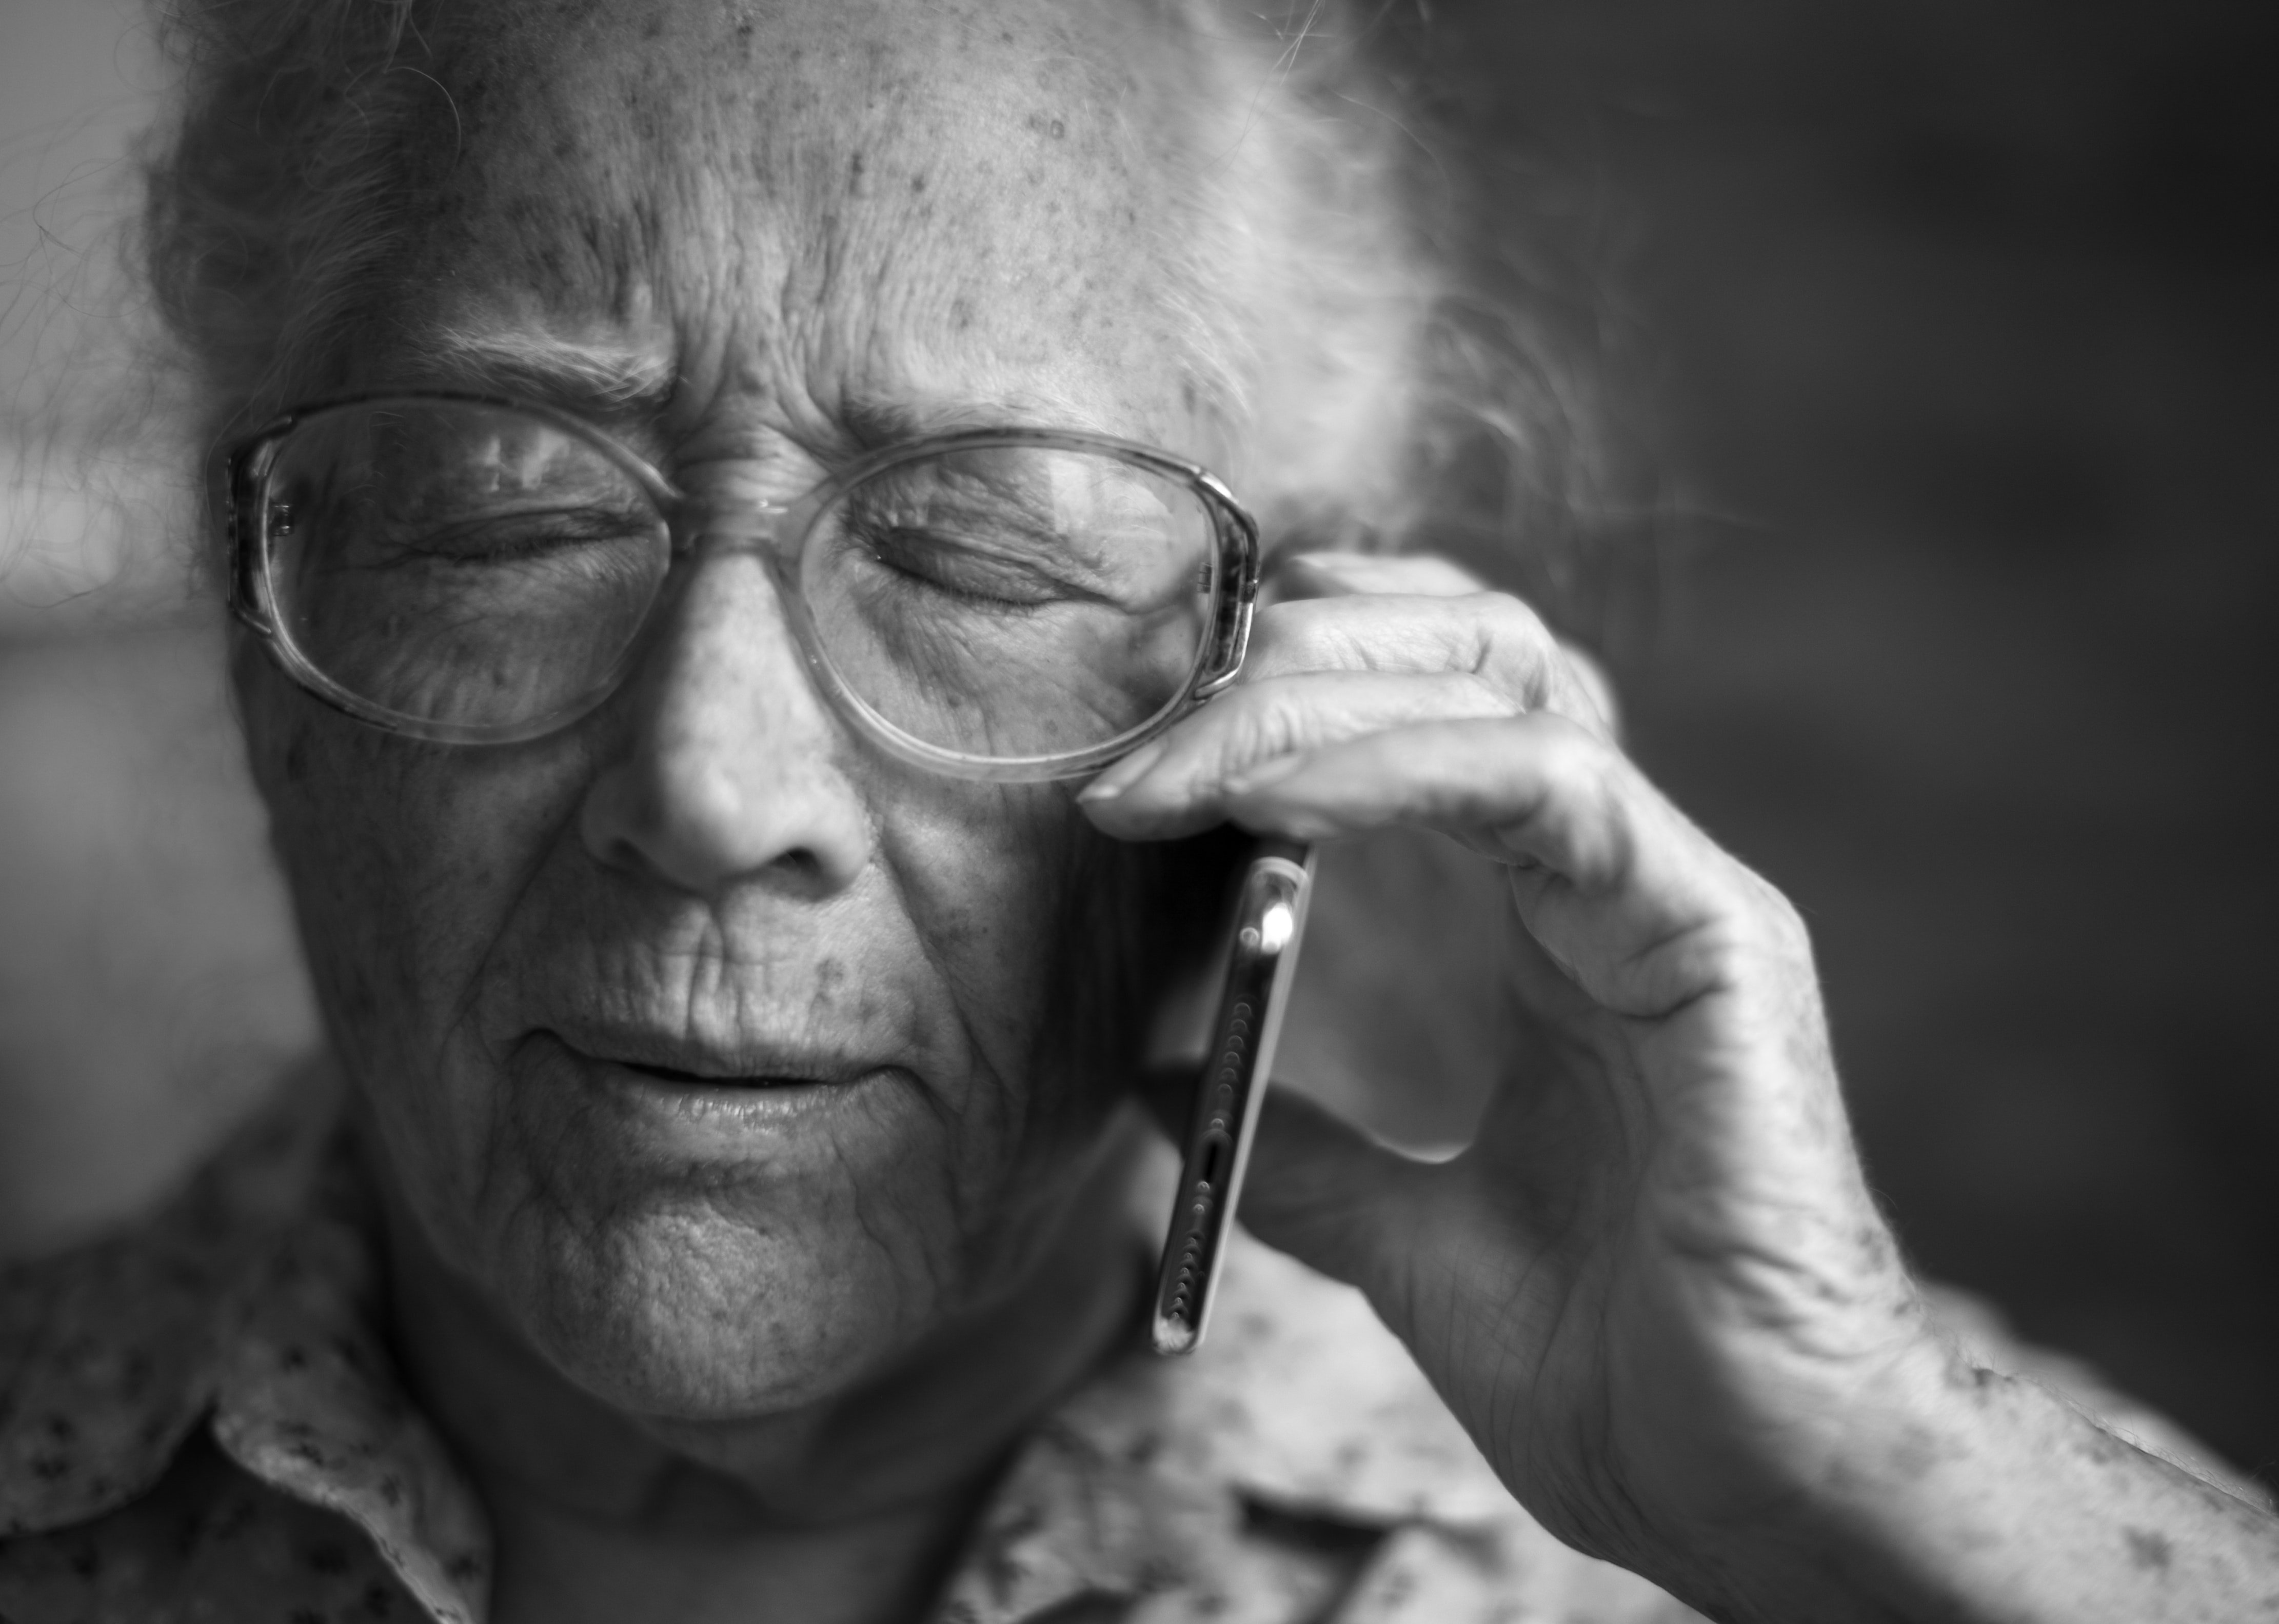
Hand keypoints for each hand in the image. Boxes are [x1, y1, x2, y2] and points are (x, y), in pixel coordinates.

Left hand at [1079, 553, 1936, 1609]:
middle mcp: (1605, 882)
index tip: (1138, 759)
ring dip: (1314, 697)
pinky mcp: (1710, 933)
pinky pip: (1551, 783)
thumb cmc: (1617, 1375)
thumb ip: (1305, 1155)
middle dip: (1288, 656)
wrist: (1755, 1487)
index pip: (1426, 717)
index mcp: (1541, 931)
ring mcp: (1665, 891)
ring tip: (1175, 766)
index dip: (1285, 694)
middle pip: (1462, 652)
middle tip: (1141, 730)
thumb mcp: (1406, 1243)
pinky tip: (1279, 803)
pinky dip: (1401, 768)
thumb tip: (1162, 1082)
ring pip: (1503, 680)